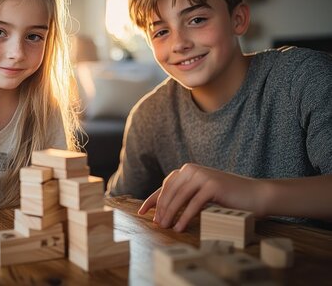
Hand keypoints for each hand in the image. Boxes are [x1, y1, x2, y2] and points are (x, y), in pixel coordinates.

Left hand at [138, 163, 262, 231]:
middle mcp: (192, 169)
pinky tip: (179, 228)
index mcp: (188, 170)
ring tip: (165, 227)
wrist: (256, 195)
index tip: (141, 212)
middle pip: (169, 192)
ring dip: (170, 214)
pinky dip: (185, 218)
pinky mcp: (212, 185)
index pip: (165, 186)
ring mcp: (202, 176)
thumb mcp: (202, 193)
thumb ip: (185, 195)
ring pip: (179, 198)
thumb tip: (162, 210)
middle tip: (157, 224)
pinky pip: (193, 204)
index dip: (152, 200)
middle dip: (161, 209)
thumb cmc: (228, 197)